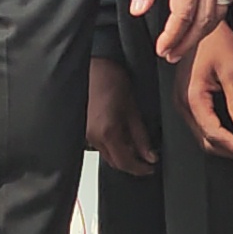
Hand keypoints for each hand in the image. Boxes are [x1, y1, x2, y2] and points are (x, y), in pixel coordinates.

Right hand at [87, 56, 156, 176]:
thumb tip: (150, 155)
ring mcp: (85, 134)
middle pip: (114, 162)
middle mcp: (92, 137)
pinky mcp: (82, 128)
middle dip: (132, 164)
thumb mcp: (132, 108)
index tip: (151, 168)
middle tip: (147, 159)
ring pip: (106, 153)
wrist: (89, 64)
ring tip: (136, 144)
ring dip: (122, 153)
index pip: (125, 163)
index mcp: (106, 133)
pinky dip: (112, 144)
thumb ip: (141, 136)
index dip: (140, 169)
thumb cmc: (108, 78)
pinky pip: (99, 143)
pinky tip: (121, 134)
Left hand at [131, 0, 232, 63]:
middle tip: (171, 55)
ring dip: (202, 33)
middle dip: (187, 41)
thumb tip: (140, 9)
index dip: (173, 36)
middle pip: (203, 20)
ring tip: (185, 44)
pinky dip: (215, 16)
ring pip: (218, 13)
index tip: (162, 48)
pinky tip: (203, 23)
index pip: (183, 14)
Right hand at [180, 19, 232, 158]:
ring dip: (225, 145)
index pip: (214, 134)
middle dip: (231, 151)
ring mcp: (182, 103)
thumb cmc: (217, 42)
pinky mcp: (186, 100)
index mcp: (192, 98)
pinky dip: (218, 134)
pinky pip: (201, 126)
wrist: (202, 25)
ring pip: (202, 136)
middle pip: (206, 141)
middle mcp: (182, 104)